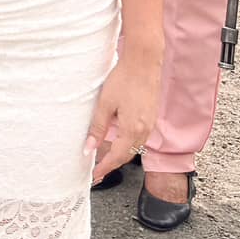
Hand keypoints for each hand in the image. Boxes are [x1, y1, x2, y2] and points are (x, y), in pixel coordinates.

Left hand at [84, 52, 160, 184]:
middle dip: (112, 164)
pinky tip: (119, 139)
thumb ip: (98, 128)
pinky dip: (128, 142)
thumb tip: (89, 148)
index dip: (104, 167)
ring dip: (121, 154)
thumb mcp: (105, 104)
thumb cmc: (124, 80)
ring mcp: (150, 124)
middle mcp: (144, 130)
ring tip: (105, 158)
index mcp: (132, 129)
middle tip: (98, 171)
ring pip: (135, 146)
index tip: (95, 176)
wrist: (144, 62)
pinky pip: (140, 136)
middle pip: (127, 154)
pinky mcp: (151, 116)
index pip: (117, 156)